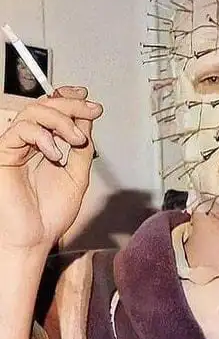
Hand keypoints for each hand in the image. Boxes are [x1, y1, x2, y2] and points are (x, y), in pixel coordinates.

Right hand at [0, 86, 102, 250]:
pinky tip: (56, 154)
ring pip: (33, 112)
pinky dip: (43, 137)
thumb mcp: (77, 176)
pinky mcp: (4, 153)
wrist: (36, 237)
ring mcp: (15, 146)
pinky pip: (21, 130)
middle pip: (44, 106)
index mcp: (44, 146)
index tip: (91, 102)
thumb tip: (87, 122)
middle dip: (71, 106)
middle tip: (90, 110)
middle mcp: (28, 143)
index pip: (53, 112)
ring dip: (61, 121)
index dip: (70, 100)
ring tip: (76, 140)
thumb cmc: (51, 214)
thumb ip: (81, 150)